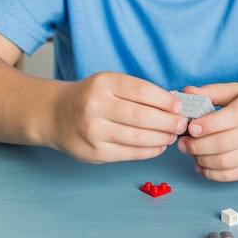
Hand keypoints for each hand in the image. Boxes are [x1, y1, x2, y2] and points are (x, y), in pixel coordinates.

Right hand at [45, 72, 187, 163]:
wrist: (55, 115)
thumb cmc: (89, 98)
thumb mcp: (107, 83)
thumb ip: (136, 92)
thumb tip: (173, 106)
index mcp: (102, 83)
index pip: (142, 91)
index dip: (165, 101)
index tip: (179, 106)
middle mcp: (95, 106)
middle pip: (142, 116)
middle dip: (168, 122)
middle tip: (181, 125)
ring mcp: (93, 131)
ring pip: (138, 138)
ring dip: (161, 138)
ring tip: (171, 136)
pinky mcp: (94, 152)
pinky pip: (129, 153)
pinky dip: (149, 151)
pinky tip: (158, 146)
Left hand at [177, 83, 237, 180]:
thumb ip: (213, 91)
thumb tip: (187, 92)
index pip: (230, 118)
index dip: (206, 125)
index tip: (190, 127)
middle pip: (223, 143)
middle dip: (196, 146)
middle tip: (183, 143)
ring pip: (225, 162)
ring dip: (201, 160)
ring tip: (191, 153)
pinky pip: (233, 176)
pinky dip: (212, 173)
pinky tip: (201, 165)